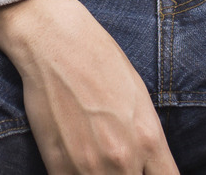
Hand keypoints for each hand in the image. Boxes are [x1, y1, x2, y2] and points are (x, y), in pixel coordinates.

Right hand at [0, 0, 178, 174]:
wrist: (56, 43)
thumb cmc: (100, 62)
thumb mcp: (140, 100)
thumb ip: (147, 141)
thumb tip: (148, 166)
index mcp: (149, 139)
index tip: (147, 172)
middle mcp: (123, 159)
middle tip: (119, 163)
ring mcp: (89, 166)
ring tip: (96, 159)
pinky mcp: (58, 166)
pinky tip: (77, 161)